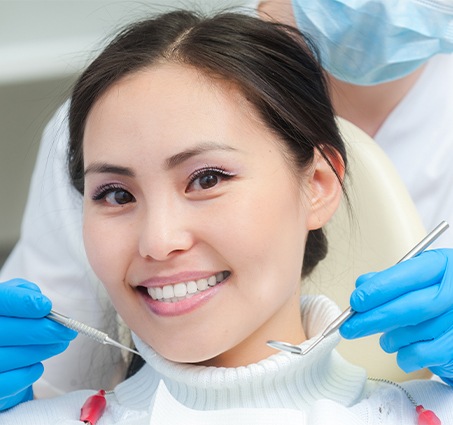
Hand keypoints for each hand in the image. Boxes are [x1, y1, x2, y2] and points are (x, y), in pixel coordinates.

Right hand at [0, 279, 76, 410]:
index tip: (47, 307)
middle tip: (68, 331)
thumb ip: (25, 292)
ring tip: (60, 344)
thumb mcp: (15, 297)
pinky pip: (7, 383)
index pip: (2, 300)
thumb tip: (39, 300)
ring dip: (42, 351)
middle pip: (7, 331)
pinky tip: (38, 366)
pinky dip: (27, 374)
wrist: (0, 349)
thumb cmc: (10, 318)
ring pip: (10, 357)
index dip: (23, 303)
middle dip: (44, 331)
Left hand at [340, 249, 452, 384]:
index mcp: (442, 265)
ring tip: (386, 340)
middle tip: (350, 327)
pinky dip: (405, 356)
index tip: (355, 301)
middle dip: (375, 318)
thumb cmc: (436, 294)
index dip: (378, 289)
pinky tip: (402, 350)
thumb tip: (361, 284)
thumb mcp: (416, 277)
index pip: (406, 276)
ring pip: (416, 332)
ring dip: (391, 339)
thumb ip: (389, 279)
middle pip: (411, 307)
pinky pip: (424, 354)